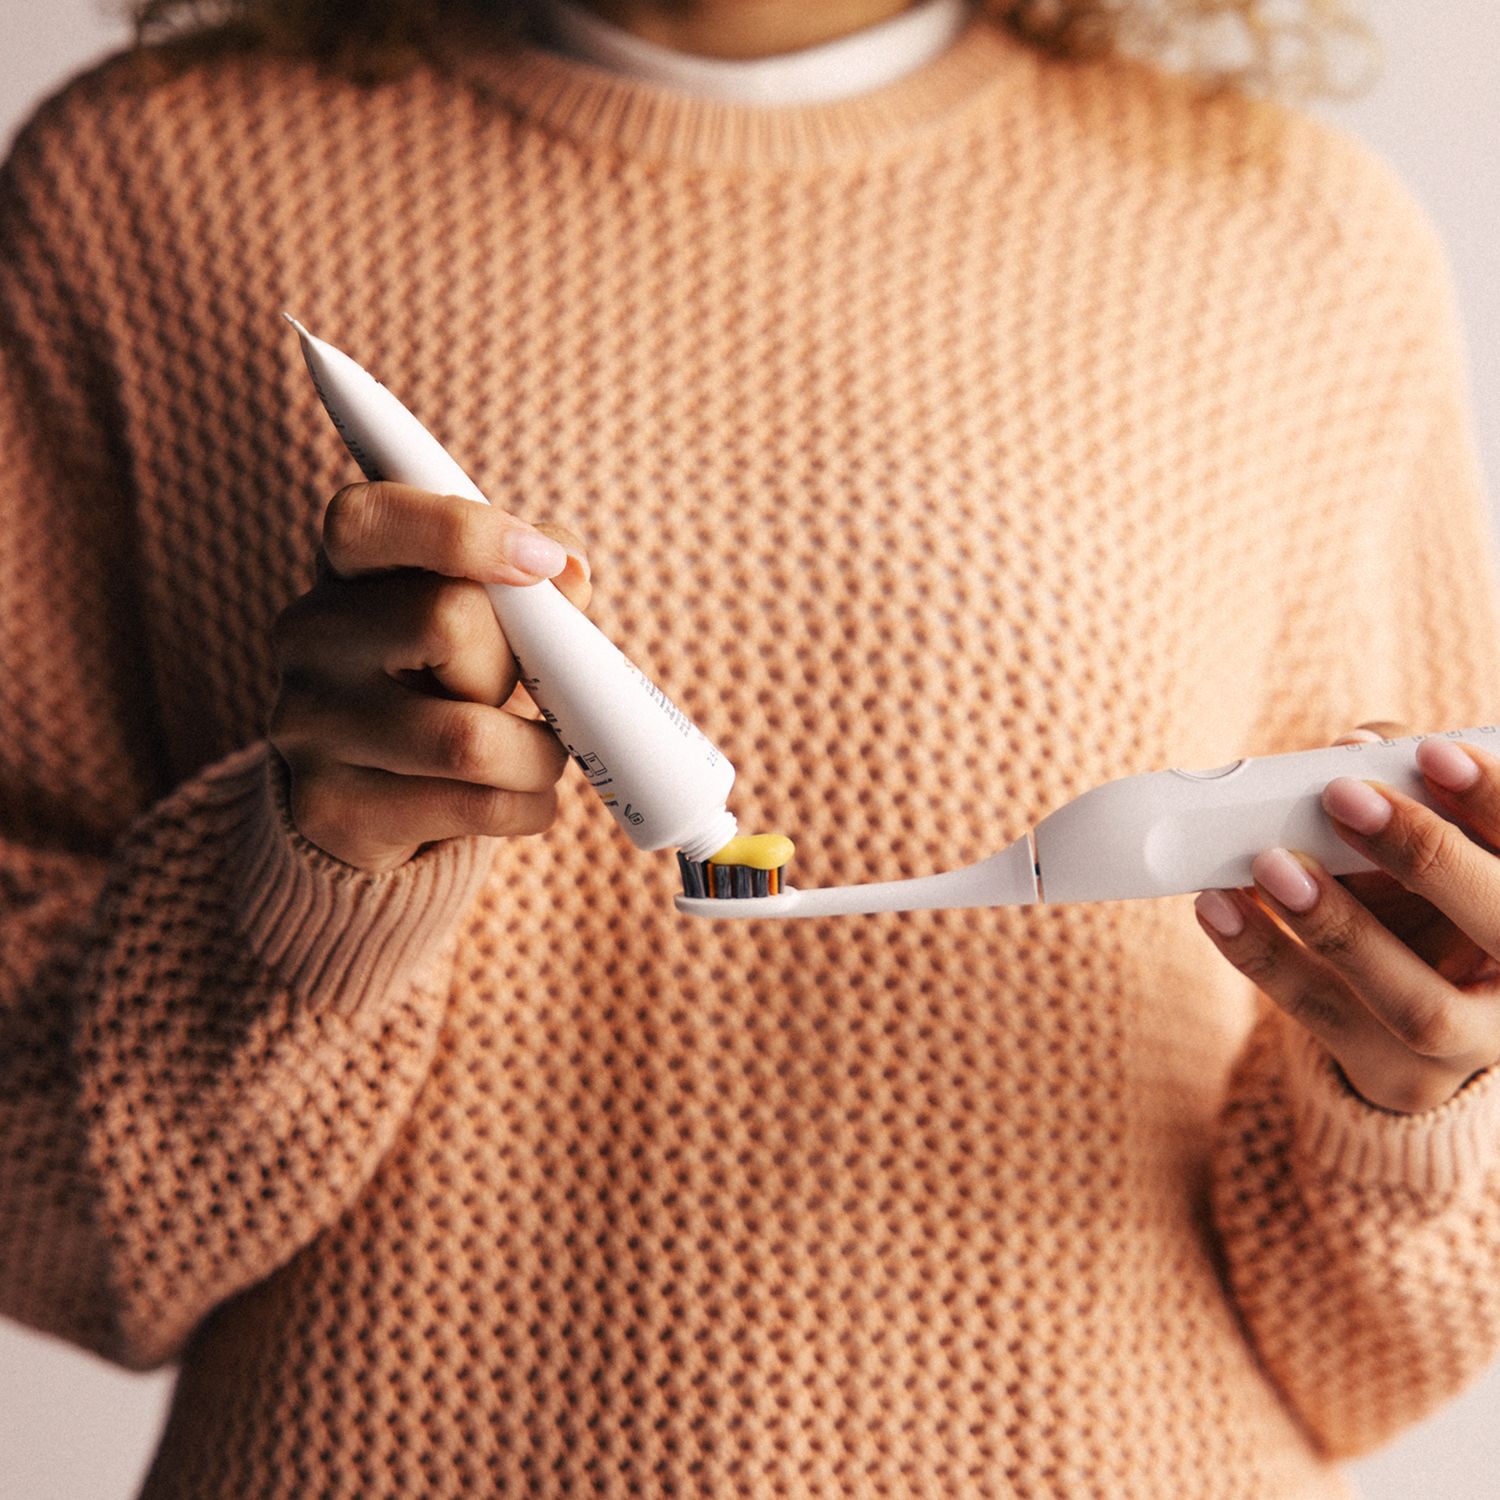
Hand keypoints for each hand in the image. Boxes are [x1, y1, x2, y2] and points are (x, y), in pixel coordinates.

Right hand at [268, 481, 591, 872]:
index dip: (460, 531)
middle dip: (521, 669)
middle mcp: (309, 637)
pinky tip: (519, 801)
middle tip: (533, 693)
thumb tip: (569, 569)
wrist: (379, 802)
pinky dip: (528, 808)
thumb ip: (529, 582)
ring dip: (538, 755)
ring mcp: (306, 725)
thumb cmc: (451, 686)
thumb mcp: (487, 620)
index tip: (539, 562)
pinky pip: (474, 807)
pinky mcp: (329, 809)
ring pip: (469, 739)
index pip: (366, 519)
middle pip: (449, 622)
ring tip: (540, 758)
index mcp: (344, 570)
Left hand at [1194, 720, 1499, 1113]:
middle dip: (1424, 856)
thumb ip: (1403, 783)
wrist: (1430, 1018)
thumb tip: (1353, 748)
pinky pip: (1325, 1018)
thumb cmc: (1431, 891)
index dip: (1495, 799)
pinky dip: (1263, 957)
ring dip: (1335, 925)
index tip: (1433, 753)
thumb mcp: (1435, 837)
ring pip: (1415, 1002)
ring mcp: (1472, 1043)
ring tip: (1266, 864)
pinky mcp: (1401, 1077)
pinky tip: (1217, 906)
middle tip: (1341, 796)